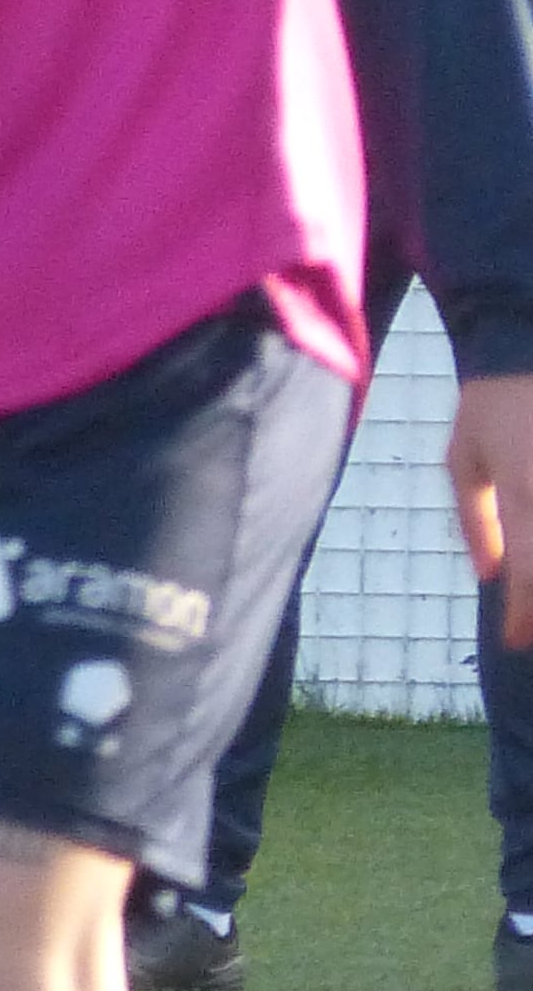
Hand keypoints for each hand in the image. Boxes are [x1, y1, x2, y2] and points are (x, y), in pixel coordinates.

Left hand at [450, 371, 532, 648]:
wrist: (524, 348)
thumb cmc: (487, 407)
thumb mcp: (463, 461)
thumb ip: (476, 521)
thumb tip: (490, 577)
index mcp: (524, 493)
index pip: (531, 573)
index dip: (526, 615)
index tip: (516, 642)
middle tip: (532, 637)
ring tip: (532, 612)